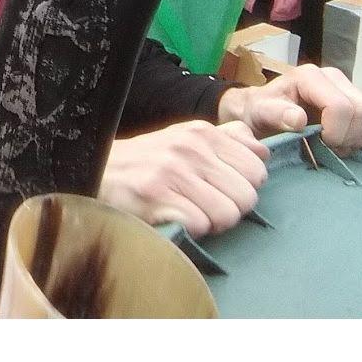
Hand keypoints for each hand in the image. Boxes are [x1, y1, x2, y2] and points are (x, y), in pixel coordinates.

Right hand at [98, 121, 269, 237]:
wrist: (98, 169)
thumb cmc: (149, 160)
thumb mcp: (187, 139)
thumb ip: (227, 141)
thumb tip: (262, 150)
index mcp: (203, 132)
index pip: (258, 170)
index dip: (244, 187)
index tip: (222, 190)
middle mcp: (190, 148)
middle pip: (247, 197)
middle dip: (231, 209)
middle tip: (206, 206)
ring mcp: (172, 171)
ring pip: (228, 214)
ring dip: (212, 223)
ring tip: (192, 213)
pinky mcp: (156, 196)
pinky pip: (200, 226)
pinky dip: (191, 229)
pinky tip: (175, 218)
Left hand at [219, 63, 361, 152]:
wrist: (263, 114)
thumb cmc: (261, 113)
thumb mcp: (259, 113)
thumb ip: (275, 114)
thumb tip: (297, 118)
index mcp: (311, 77)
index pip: (341, 107)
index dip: (335, 132)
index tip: (319, 143)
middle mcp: (336, 78)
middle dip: (349, 137)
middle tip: (329, 146)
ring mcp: (353, 90)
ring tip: (340, 144)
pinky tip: (355, 144)